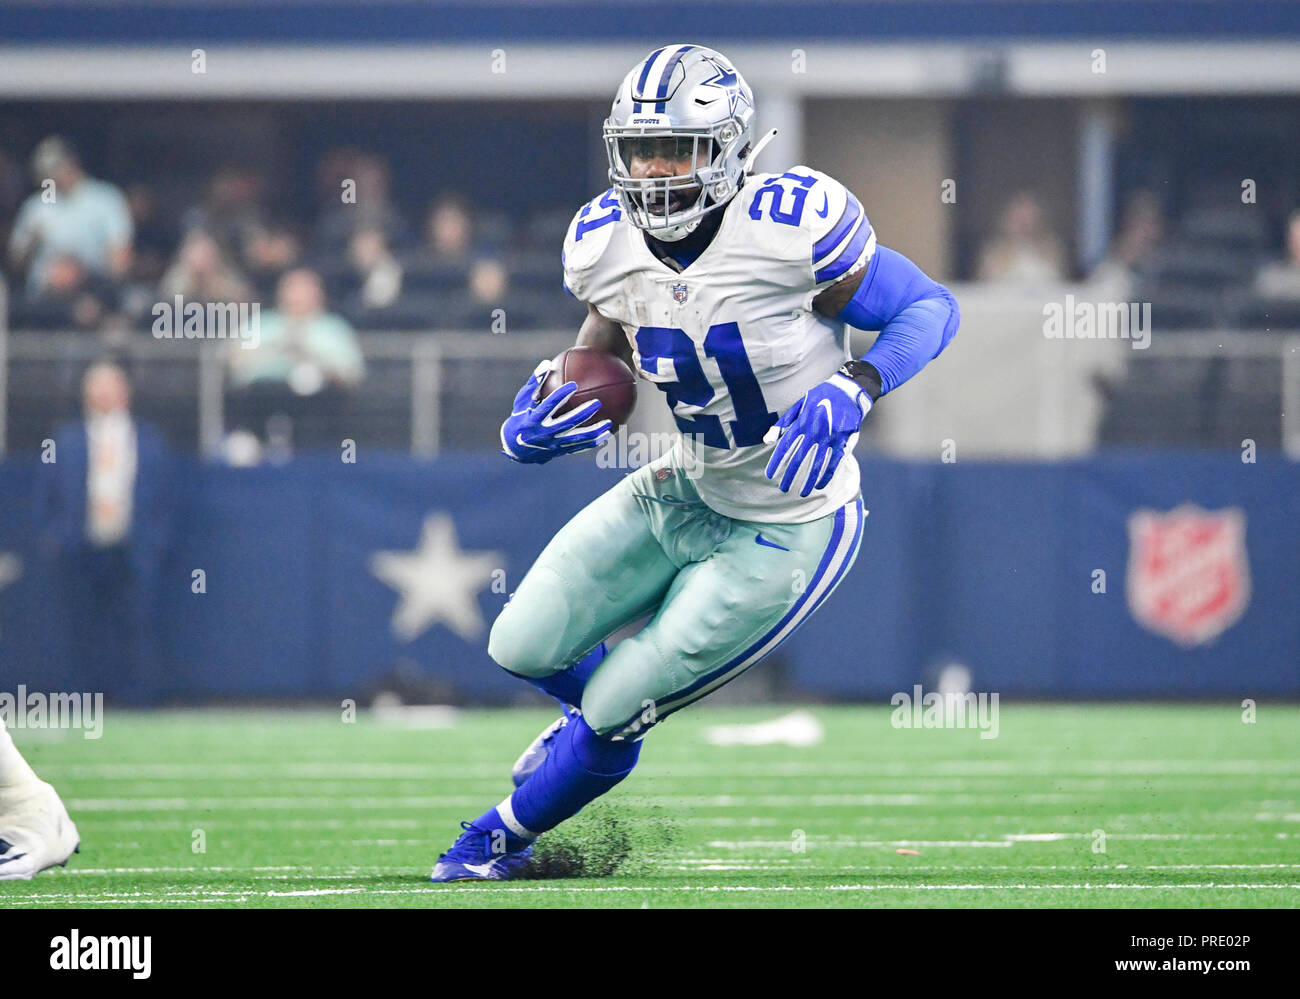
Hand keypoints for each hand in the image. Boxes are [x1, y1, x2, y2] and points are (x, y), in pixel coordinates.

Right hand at [500, 360, 612, 463]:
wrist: (516, 448)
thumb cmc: (520, 417)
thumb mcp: (523, 400)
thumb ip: (535, 382)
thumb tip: (548, 363)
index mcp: (534, 419)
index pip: (549, 406)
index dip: (560, 396)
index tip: (573, 385)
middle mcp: (544, 433)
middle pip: (567, 423)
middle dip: (582, 413)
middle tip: (597, 403)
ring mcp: (553, 445)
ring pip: (576, 439)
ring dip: (593, 432)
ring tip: (609, 424)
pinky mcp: (559, 452)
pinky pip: (578, 447)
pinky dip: (592, 442)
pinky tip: (606, 435)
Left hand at [763, 372, 871, 495]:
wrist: (848, 389)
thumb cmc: (820, 397)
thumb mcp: (799, 406)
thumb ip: (783, 424)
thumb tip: (766, 441)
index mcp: (802, 422)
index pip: (785, 446)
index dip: (777, 461)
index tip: (770, 475)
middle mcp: (815, 431)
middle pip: (800, 458)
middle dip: (791, 475)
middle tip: (783, 489)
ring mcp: (830, 436)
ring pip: (817, 462)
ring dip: (809, 479)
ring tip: (802, 492)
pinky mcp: (844, 439)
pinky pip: (835, 461)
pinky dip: (828, 474)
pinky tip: (820, 485)